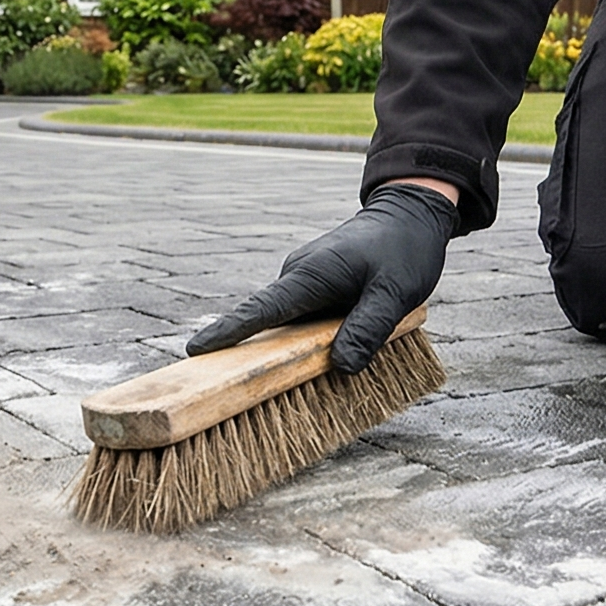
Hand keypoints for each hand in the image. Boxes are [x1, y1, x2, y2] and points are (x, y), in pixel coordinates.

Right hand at [188, 182, 454, 372]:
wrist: (410, 214)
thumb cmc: (403, 250)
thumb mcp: (394, 293)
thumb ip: (368, 329)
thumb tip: (341, 367)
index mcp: (309, 276)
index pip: (260, 309)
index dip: (228, 332)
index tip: (195, 350)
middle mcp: (298, 277)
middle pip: (267, 324)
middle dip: (253, 356)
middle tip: (237, 391)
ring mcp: (304, 281)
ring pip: (288, 325)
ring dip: (289, 351)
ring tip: (296, 381)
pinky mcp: (315, 286)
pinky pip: (302, 319)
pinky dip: (306, 339)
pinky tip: (325, 354)